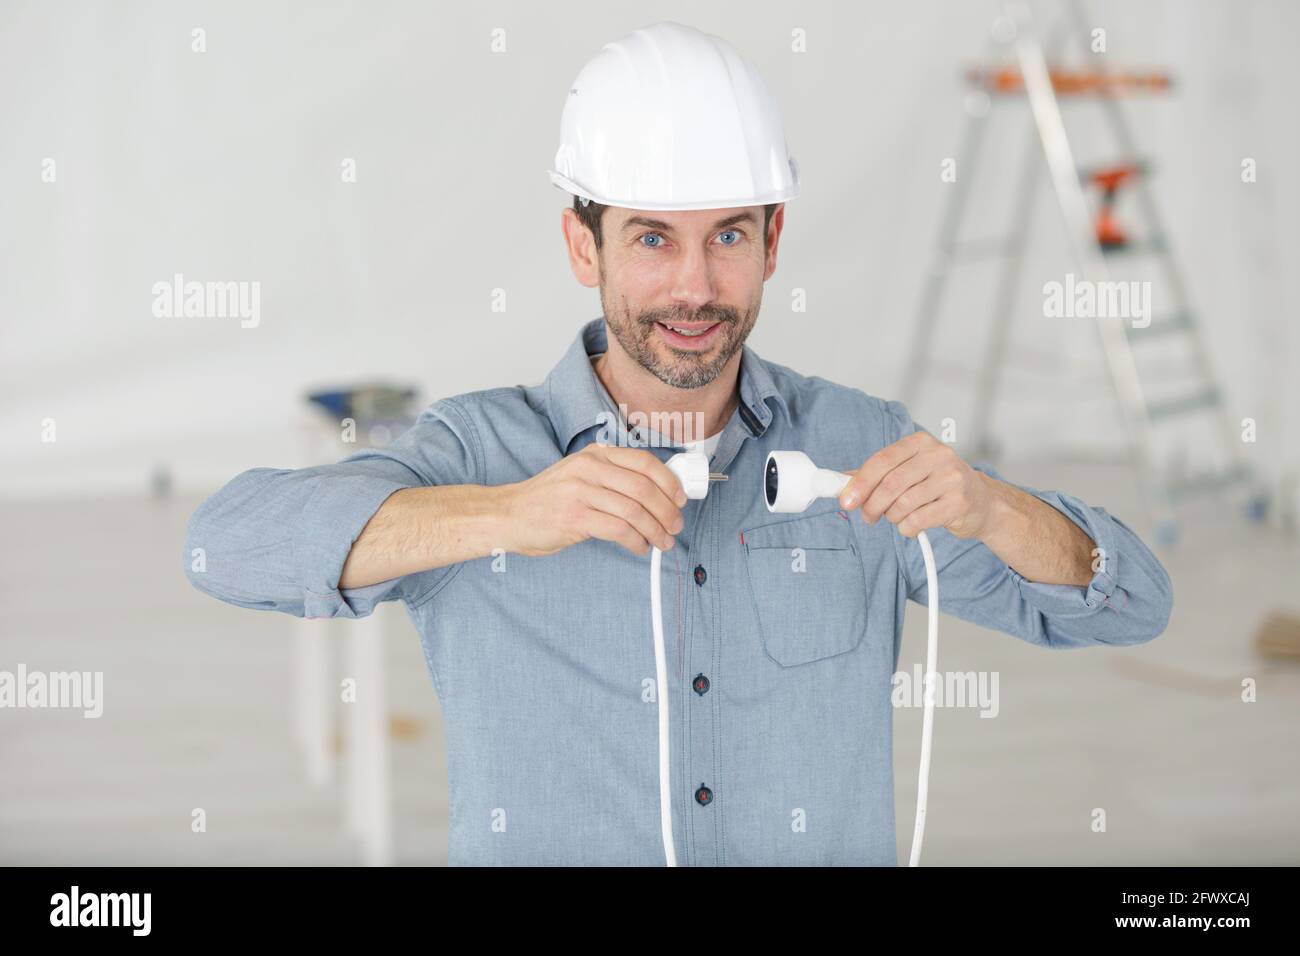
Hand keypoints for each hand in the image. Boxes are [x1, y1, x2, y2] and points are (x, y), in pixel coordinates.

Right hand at [500, 444, 686, 556]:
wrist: (508, 514)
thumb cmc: (548, 499)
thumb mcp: (581, 475)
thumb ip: (613, 479)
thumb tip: (657, 494)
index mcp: (596, 454)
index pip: (645, 462)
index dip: (669, 482)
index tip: (680, 499)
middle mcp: (590, 468)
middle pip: (645, 488)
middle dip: (668, 511)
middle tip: (675, 526)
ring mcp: (581, 492)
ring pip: (635, 511)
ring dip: (656, 530)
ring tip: (662, 541)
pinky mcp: (574, 517)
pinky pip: (619, 529)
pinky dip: (636, 541)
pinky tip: (639, 547)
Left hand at [838, 431, 994, 538]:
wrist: (982, 503)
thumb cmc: (938, 486)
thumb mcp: (909, 471)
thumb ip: (877, 475)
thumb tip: (842, 482)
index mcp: (920, 443)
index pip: (882, 460)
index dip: (860, 482)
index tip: (845, 500)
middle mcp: (938, 455)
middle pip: (891, 483)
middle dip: (872, 505)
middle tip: (868, 517)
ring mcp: (951, 478)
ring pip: (903, 504)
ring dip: (892, 517)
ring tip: (897, 518)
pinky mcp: (959, 502)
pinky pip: (918, 520)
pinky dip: (907, 528)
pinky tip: (912, 526)